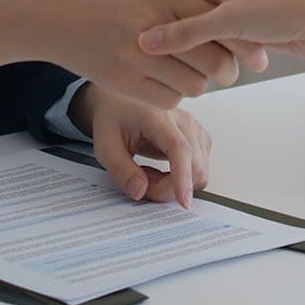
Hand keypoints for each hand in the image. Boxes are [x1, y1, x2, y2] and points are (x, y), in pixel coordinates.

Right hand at [31, 0, 245, 109]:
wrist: (52, 12)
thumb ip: (182, 1)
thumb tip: (222, 17)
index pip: (219, 22)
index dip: (241, 40)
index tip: (253, 49)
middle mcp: (152, 25)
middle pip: (214, 60)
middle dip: (227, 69)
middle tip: (227, 70)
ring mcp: (135, 56)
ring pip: (195, 85)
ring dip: (198, 82)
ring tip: (188, 71)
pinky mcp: (121, 82)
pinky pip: (168, 99)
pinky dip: (174, 93)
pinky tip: (164, 80)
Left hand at [71, 83, 211, 209]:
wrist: (121, 101)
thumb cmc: (113, 118)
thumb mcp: (105, 145)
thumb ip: (120, 170)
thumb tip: (140, 192)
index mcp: (159, 116)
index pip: (180, 149)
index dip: (183, 178)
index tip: (183, 202)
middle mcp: (184, 120)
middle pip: (195, 167)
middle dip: (169, 188)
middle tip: (140, 182)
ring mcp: (195, 128)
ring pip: (199, 172)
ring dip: (174, 184)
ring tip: (147, 172)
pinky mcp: (199, 138)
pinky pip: (198, 169)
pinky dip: (181, 178)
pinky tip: (161, 169)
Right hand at [140, 0, 304, 61]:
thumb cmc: (287, 6)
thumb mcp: (229, 20)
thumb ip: (187, 33)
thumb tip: (146, 42)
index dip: (161, 20)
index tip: (145, 44)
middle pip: (192, 17)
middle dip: (187, 40)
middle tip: (169, 62)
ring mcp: (243, 9)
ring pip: (212, 35)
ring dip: (210, 52)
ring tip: (198, 68)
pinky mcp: (256, 29)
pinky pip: (230, 45)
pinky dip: (227, 57)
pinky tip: (222, 71)